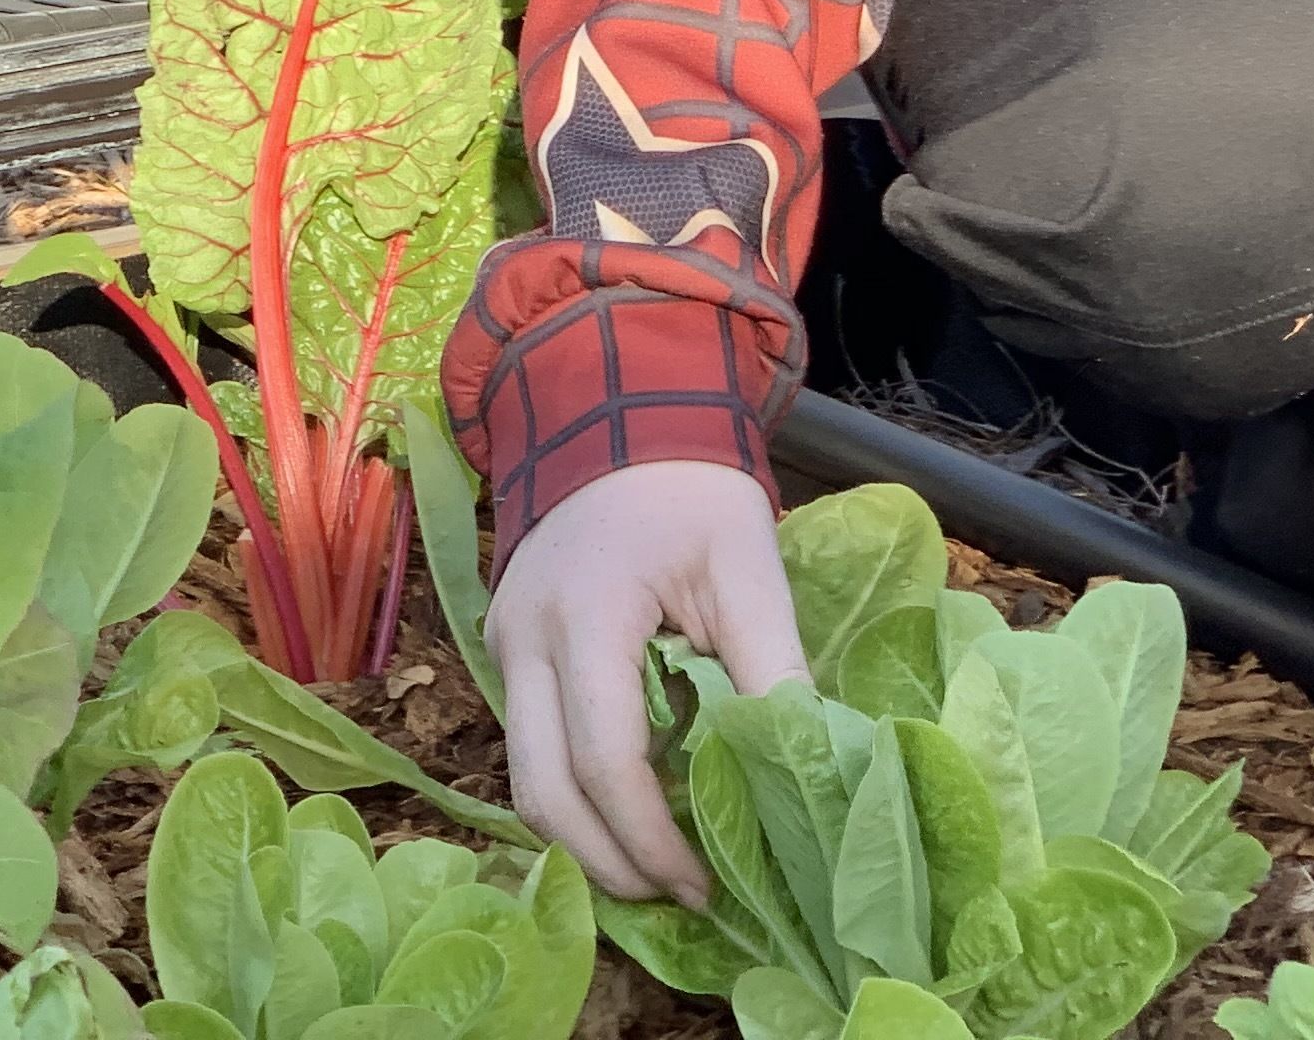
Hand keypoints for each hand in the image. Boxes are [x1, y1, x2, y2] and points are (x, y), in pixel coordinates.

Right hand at [486, 460, 807, 904]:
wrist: (615, 416)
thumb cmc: (689, 490)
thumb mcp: (748, 569)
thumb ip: (775, 672)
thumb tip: (811, 775)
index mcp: (586, 614)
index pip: (605, 759)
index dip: (653, 838)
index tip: (706, 883)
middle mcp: (524, 637)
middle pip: (543, 791)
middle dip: (608, 863)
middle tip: (676, 896)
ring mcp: (503, 643)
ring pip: (523, 779)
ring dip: (582, 838)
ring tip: (652, 869)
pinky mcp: (504, 649)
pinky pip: (528, 745)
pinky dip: (570, 795)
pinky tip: (624, 814)